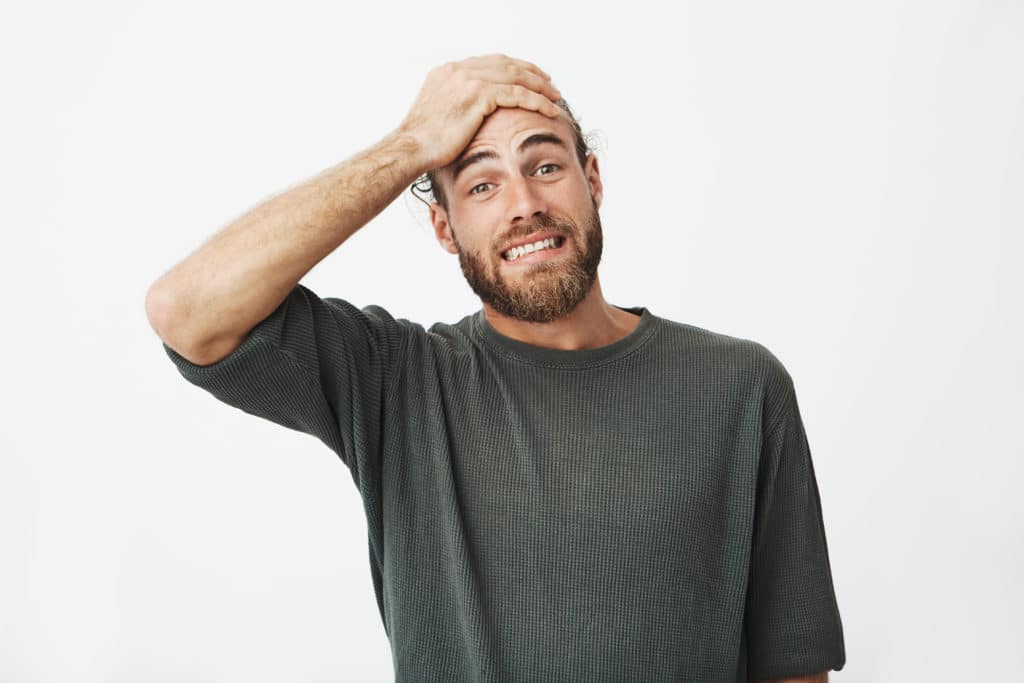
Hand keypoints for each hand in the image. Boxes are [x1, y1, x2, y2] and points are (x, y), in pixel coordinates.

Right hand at [396, 53, 562, 171]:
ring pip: (516, 76)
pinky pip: (517, 94)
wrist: (412, 147)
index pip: (490, 63)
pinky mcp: (478, 95)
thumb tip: (468, 113)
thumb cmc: (423, 141)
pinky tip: (550, 109)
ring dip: (540, 86)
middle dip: (531, 73)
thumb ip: (455, 104)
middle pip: (507, 64)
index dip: (514, 69)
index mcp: (449, 71)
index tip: (530, 77)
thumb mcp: (438, 113)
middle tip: (549, 84)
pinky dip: (537, 100)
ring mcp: (468, 79)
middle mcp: (459, 70)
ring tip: (555, 96)